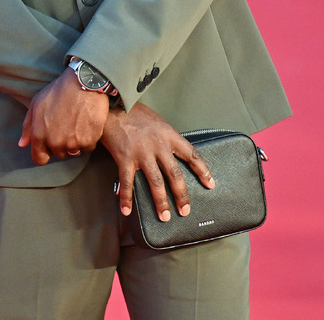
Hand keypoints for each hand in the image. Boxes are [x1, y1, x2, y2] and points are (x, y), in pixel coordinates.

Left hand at [18, 67, 108, 164]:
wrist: (84, 82)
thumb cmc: (59, 90)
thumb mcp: (37, 103)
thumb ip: (28, 126)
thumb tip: (23, 144)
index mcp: (39, 134)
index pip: (39, 159)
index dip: (45, 153)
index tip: (51, 145)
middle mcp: (55, 142)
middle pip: (59, 154)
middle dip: (62, 144)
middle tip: (67, 126)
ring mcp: (72, 143)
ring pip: (74, 151)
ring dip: (76, 142)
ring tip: (78, 123)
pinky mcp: (89, 141)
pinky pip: (88, 147)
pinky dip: (89, 138)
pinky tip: (87, 123)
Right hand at [101, 104, 214, 220]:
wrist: (113, 106)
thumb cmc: (135, 113)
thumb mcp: (158, 121)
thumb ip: (166, 138)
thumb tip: (172, 154)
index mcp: (168, 135)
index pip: (191, 154)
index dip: (202, 171)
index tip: (210, 184)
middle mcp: (158, 145)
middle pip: (175, 174)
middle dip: (181, 195)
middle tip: (185, 210)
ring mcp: (141, 153)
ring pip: (155, 182)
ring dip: (161, 202)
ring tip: (164, 216)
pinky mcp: (125, 158)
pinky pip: (127, 182)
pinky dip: (127, 198)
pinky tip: (127, 210)